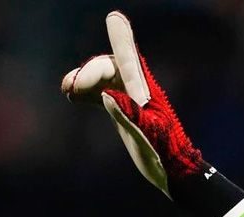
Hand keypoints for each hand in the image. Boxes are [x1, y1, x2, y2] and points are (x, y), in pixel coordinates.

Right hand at [62, 11, 203, 198]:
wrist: (174, 171)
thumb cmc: (165, 153)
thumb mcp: (147, 136)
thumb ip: (128, 115)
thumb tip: (106, 95)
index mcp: (146, 91)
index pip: (129, 59)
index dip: (121, 38)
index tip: (114, 19)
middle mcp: (137, 91)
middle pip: (109, 67)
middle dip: (89, 72)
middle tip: (72, 88)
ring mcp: (129, 100)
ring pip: (101, 79)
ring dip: (83, 80)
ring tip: (69, 90)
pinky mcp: (123, 111)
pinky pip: (100, 94)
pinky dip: (86, 92)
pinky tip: (73, 96)